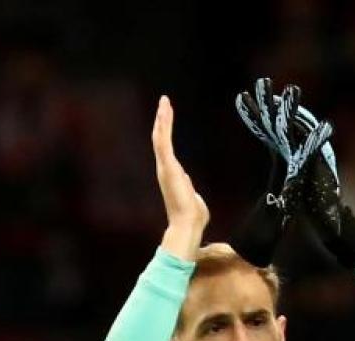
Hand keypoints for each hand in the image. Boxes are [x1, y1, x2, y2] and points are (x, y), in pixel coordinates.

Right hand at [152, 95, 207, 259]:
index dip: (167, 132)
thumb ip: (190, 191)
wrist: (188, 225)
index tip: (167, 117)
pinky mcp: (168, 167)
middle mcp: (166, 168)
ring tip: (164, 102)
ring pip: (160, 137)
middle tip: (164, 102)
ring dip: (162, 119)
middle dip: (163, 120)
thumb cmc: (194, 216)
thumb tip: (190, 190)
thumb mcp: (194, 199)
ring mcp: (165, 167)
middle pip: (161, 139)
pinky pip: (163, 143)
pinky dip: (164, 128)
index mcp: (172, 174)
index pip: (167, 148)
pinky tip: (163, 114)